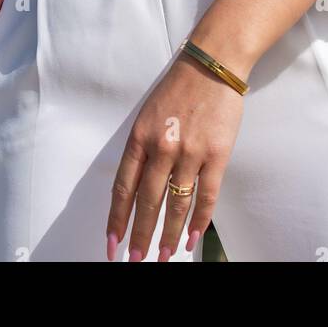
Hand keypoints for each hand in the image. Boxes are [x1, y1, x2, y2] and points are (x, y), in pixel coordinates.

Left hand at [106, 49, 244, 262]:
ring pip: (176, 204)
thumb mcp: (148, 114)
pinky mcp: (216, 155)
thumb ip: (142, 149)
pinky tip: (191, 238)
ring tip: (163, 257)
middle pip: (147, 202)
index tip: (111, 243)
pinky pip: (206, 196)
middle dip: (139, 236)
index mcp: (140, 136)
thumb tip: (135, 188)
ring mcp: (190, 153)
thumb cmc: (178, 88)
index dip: (116, 219)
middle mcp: (162, 147)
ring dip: (168, 235)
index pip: (123, 187)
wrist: (213, 65)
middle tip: (134, 260)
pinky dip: (198, 221)